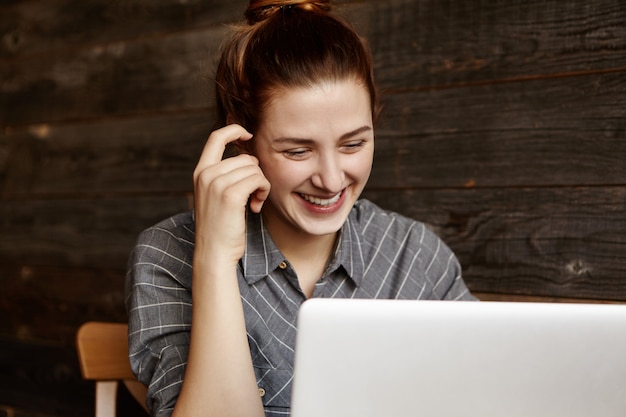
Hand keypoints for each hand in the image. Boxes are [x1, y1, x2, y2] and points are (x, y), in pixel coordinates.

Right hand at [193, 124, 270, 265]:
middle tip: (254, 195)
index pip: (216, 137)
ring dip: (261, 186)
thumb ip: (225, 175)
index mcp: (200, 172)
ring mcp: (217, 183)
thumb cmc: (220, 227)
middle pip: (245, 158)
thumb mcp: (215, 196)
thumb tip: (249, 156)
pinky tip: (256, 207)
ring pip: (254, 169)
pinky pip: (258, 179)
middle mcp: (206, 174)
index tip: (248, 135)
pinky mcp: (231, 194)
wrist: (214, 253)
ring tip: (254, 203)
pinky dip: (264, 191)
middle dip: (256, 175)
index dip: (234, 130)